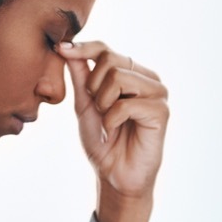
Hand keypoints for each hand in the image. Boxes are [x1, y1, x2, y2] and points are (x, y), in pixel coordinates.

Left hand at [55, 41, 168, 221]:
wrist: (113, 174)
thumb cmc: (102, 140)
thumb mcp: (84, 104)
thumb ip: (80, 75)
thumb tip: (66, 47)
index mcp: (131, 73)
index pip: (106, 49)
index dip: (83, 48)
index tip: (60, 49)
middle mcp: (147, 79)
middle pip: (111, 59)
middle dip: (93, 86)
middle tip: (98, 109)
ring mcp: (157, 93)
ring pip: (119, 77)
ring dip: (103, 103)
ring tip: (108, 121)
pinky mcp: (161, 111)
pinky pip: (126, 103)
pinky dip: (111, 120)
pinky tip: (115, 131)